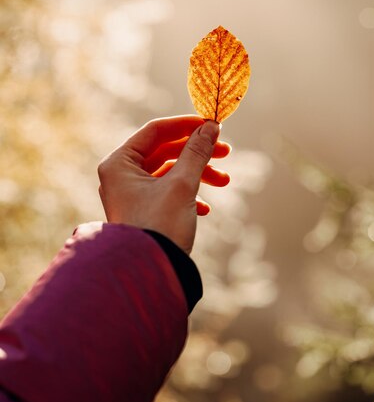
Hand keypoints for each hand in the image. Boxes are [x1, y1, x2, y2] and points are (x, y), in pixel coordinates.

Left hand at [97, 115, 230, 253]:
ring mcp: (130, 195)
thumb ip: (197, 152)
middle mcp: (121, 176)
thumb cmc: (159, 227)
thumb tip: (210, 127)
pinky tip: (205, 208)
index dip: (186, 125)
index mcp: (119, 163)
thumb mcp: (182, 185)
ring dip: (198, 174)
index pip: (155, 131)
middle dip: (197, 152)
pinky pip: (167, 193)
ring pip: (169, 172)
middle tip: (226, 152)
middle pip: (165, 151)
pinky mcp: (142, 213)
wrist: (148, 277)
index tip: (213, 125)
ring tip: (224, 182)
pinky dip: (188, 195)